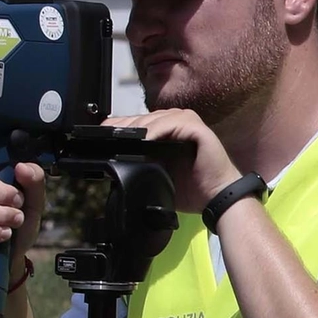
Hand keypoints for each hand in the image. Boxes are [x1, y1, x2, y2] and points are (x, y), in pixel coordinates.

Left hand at [103, 109, 240, 213]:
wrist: (216, 199)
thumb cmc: (192, 189)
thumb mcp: (158, 176)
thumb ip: (142, 165)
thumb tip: (116, 165)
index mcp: (168, 131)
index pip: (139, 123)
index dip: (120, 128)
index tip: (101, 136)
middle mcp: (177, 121)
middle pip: (143, 118)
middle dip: (124, 128)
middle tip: (107, 136)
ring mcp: (188, 122)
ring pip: (155, 118)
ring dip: (138, 128)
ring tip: (121, 139)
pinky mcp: (196, 127)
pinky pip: (171, 124)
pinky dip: (156, 131)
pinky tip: (144, 140)